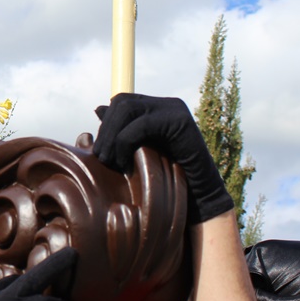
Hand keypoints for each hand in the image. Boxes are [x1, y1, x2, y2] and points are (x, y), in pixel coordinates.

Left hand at [93, 93, 232, 223]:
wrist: (200, 198)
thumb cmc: (167, 180)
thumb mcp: (137, 153)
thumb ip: (121, 132)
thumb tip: (99, 109)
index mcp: (157, 108)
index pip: (121, 102)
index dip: (106, 124)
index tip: (100, 151)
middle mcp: (167, 104)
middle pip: (122, 102)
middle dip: (106, 129)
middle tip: (100, 157)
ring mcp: (175, 110)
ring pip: (128, 109)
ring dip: (112, 136)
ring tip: (109, 161)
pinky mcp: (181, 122)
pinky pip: (142, 125)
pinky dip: (125, 143)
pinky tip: (124, 164)